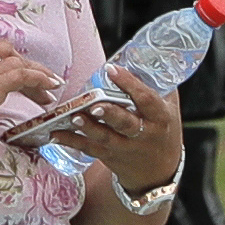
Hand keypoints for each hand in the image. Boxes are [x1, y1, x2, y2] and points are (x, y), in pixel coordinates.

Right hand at [0, 40, 60, 160]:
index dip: (13, 60)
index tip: (23, 73)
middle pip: (12, 57)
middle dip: (30, 68)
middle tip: (43, 84)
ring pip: (22, 64)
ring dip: (40, 75)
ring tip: (52, 87)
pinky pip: (25, 75)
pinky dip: (41, 79)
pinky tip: (51, 87)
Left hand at [56, 66, 184, 186]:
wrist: (158, 171)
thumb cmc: (162, 131)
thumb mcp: (169, 107)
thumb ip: (158, 83)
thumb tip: (144, 54)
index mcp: (160, 117)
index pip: (146, 100)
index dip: (130, 84)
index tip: (112, 70)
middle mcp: (143, 134)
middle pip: (126, 123)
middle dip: (110, 114)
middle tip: (95, 104)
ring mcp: (125, 147)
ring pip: (105, 138)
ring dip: (87, 128)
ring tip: (73, 117)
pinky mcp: (109, 157)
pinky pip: (89, 149)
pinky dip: (72, 141)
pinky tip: (56, 133)